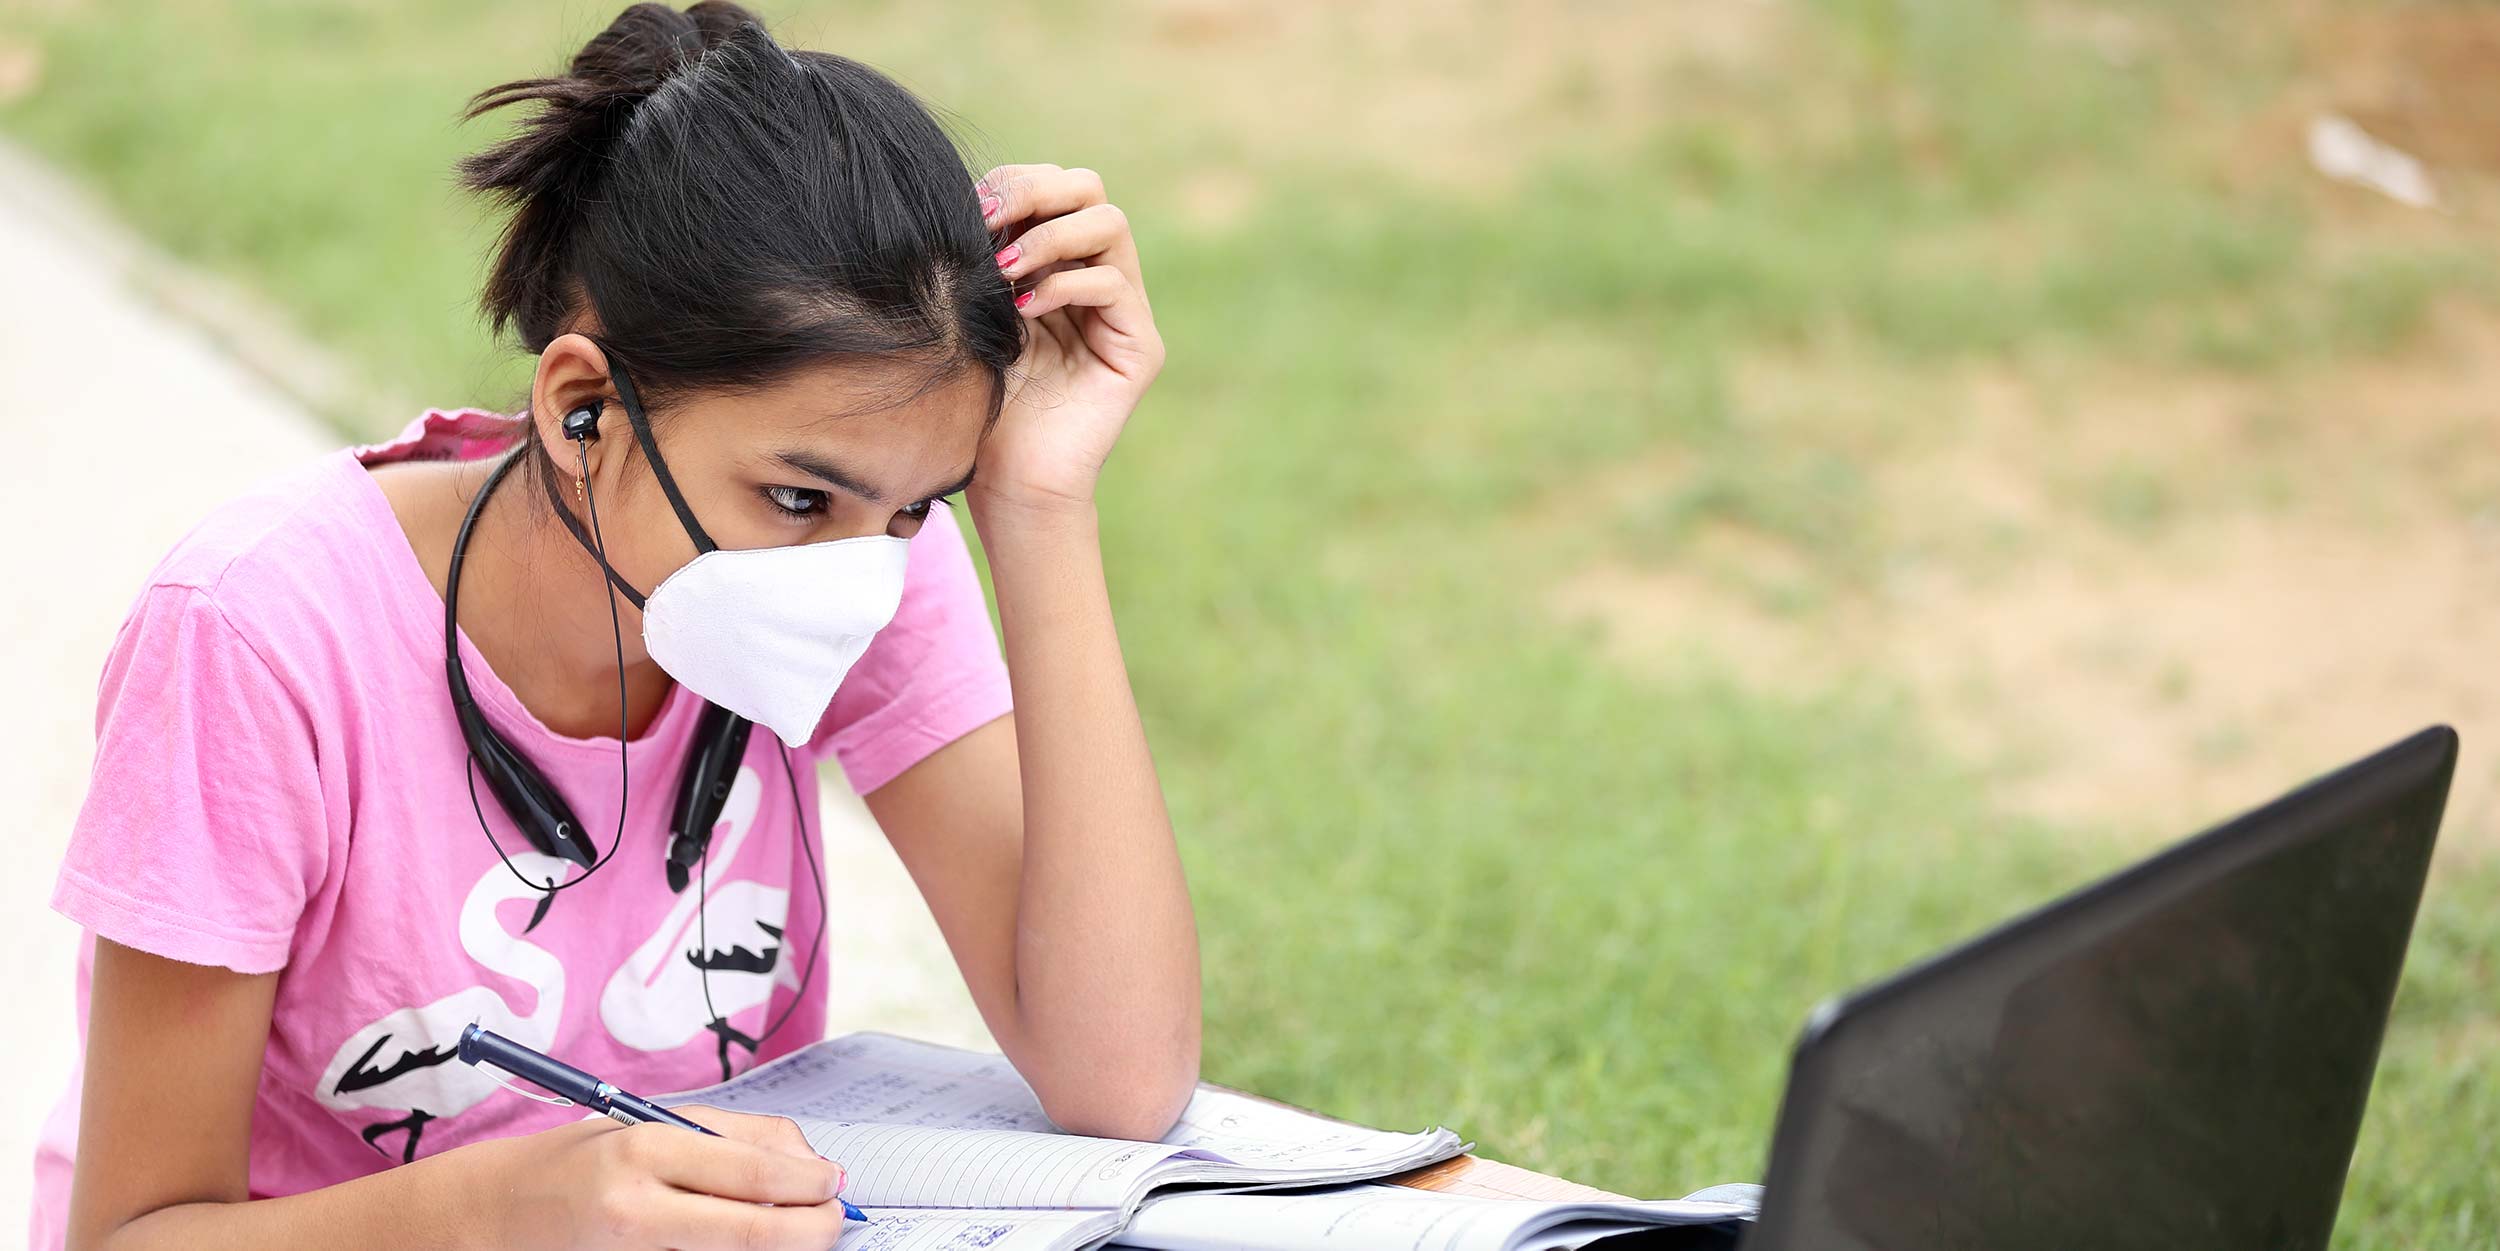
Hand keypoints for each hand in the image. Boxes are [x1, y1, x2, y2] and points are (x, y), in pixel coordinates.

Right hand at [462, 1105, 853, 1250]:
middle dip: (813, 1228)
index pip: (754, 1176)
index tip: (835, 1181)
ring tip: (791, 1225)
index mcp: (645, 1153)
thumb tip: (809, 1163)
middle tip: (834, 1217)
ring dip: (779, 1245)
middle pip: (757, 1232)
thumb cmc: (582, 1162)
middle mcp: (639, 1211)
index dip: (811, 1183)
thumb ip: (733, 1138)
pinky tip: (746, 1240)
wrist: (496, 1215)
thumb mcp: (650, 1126)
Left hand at [973, 163, 1165, 515]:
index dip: (1015, 183)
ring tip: (1006, 271)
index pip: (1054, 187)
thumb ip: (984, 257)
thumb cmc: (981, 402)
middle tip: (989, 221)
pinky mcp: (1139, 348)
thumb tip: (971, 196)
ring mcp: (1124, 312)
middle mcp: (1097, 278)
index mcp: (1057, 264)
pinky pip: (1114, 285)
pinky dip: (1065, 285)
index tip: (970, 210)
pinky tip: (1025, 310)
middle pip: (1090, 189)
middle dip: (1035, 192)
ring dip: (1050, 236)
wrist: (1007, 481)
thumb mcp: (974, 314)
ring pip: (1109, 225)